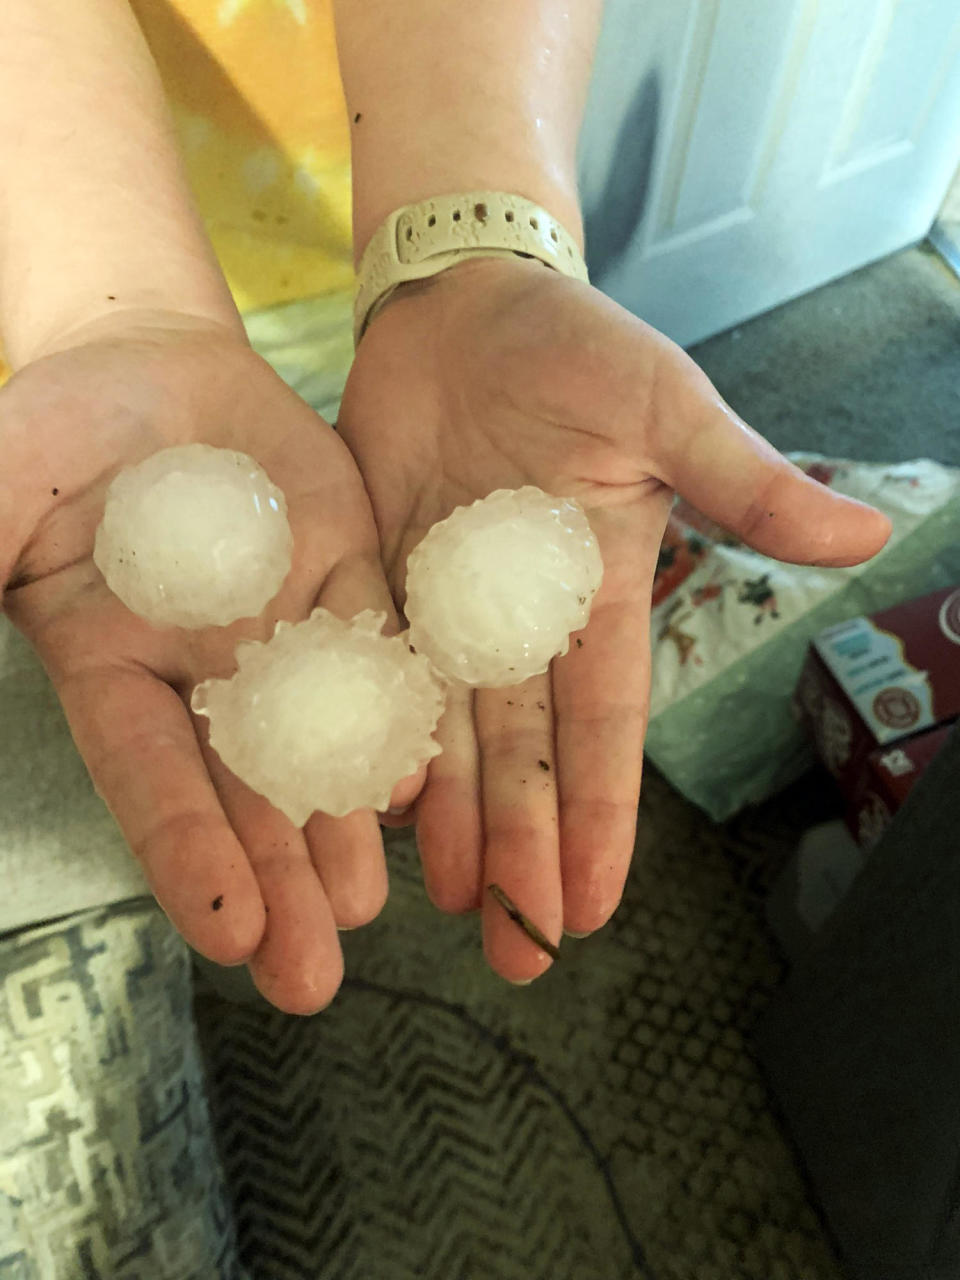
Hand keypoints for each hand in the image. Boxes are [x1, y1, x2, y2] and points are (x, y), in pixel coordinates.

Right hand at [0, 312, 419, 1013]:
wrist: (151, 370)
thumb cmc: (58, 432)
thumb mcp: (2, 490)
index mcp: (116, 667)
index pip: (151, 776)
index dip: (187, 853)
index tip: (229, 934)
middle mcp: (207, 670)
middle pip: (247, 789)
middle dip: (280, 880)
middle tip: (314, 977)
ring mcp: (282, 626)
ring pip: (321, 738)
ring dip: (344, 823)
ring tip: (370, 907)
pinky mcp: (347, 575)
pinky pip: (379, 645)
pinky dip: (398, 709)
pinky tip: (418, 782)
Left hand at [337, 258, 890, 982]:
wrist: (463, 304)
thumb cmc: (577, 346)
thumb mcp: (667, 411)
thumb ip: (744, 485)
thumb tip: (866, 540)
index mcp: (599, 594)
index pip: (602, 728)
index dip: (598, 817)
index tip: (594, 905)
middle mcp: (524, 620)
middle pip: (523, 755)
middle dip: (524, 850)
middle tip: (520, 951)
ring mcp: (448, 605)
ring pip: (450, 735)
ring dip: (451, 821)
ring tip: (450, 907)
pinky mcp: (381, 581)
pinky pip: (378, 676)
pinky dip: (376, 740)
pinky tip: (369, 808)